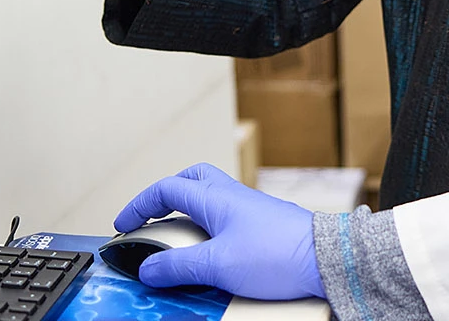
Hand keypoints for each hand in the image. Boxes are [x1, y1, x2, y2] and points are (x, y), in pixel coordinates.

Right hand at [114, 164, 324, 300]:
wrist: (326, 259)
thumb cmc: (278, 254)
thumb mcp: (217, 265)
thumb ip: (178, 266)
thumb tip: (148, 268)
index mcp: (215, 198)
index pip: (166, 189)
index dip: (139, 205)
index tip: (122, 224)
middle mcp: (232, 197)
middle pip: (191, 180)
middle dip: (165, 195)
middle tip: (151, 218)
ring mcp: (250, 210)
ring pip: (210, 198)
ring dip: (188, 213)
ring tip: (176, 239)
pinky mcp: (264, 226)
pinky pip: (227, 218)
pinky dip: (209, 228)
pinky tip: (209, 251)